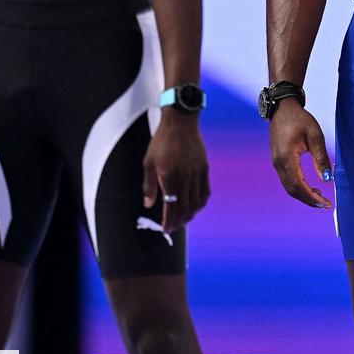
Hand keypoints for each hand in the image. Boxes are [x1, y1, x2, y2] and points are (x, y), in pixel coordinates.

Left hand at [143, 111, 209, 235]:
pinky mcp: (204, 168)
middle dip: (179, 221)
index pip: (171, 207)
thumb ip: (149, 186)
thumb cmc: (161, 141)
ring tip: (184, 218)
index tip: (166, 230)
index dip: (169, 222)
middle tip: (174, 227)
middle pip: (185, 208)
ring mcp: (197, 173)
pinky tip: (196, 205)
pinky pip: (205, 191)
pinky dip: (201, 202)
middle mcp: (186, 178)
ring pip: (197, 202)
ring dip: (191, 214)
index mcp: (170, 178)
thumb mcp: (148, 162)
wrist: (180, 123)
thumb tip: (149, 204)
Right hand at [269, 99, 332, 208]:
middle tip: (325, 204)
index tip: (326, 203)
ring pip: (289, 187)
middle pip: (292, 190)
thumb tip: (327, 178)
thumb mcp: (315, 135)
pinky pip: (287, 180)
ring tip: (320, 197)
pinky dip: (298, 187)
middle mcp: (278, 163)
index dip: (312, 197)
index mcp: (287, 157)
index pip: (298, 185)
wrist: (282, 109)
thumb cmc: (299, 119)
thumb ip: (320, 157)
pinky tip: (310, 187)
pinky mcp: (278, 161)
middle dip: (309, 200)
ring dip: (304, 195)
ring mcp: (276, 163)